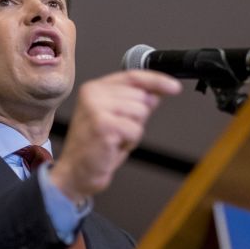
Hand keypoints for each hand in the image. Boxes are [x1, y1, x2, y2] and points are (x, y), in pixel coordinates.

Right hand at [50, 70, 181, 201]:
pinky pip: (136, 130)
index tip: (174, 87)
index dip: (157, 81)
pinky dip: (130, 142)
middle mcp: (93, 94)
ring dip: (133, 131)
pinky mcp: (103, 125)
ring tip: (115, 139)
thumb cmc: (94, 147)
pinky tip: (114, 146)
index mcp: (94, 88)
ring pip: (141, 112)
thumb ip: (134, 102)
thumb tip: (156, 92)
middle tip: (118, 131)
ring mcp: (97, 108)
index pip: (133, 76)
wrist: (75, 172)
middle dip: (138, 118)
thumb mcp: (117, 118)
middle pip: (141, 96)